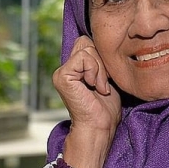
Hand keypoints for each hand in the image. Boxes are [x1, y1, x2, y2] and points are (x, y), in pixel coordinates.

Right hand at [53, 36, 121, 167]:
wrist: (99, 126)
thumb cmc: (105, 107)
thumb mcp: (106, 77)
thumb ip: (100, 60)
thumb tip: (104, 42)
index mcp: (74, 67)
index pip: (88, 42)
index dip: (102, 56)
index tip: (107, 78)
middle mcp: (65, 68)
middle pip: (86, 42)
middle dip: (101, 60)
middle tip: (104, 83)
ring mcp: (62, 72)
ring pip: (87, 48)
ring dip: (100, 69)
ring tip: (100, 87)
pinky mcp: (62, 76)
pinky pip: (84, 58)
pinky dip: (95, 71)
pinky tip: (95, 87)